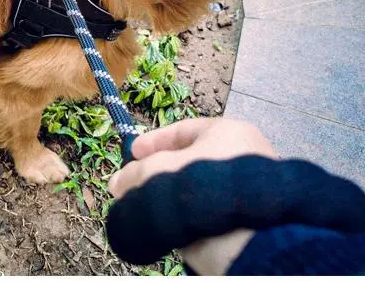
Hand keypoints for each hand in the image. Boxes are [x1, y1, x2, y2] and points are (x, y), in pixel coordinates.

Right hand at [107, 118, 277, 274]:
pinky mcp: (247, 213)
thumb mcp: (158, 170)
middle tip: (135, 180)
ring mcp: (247, 185)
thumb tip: (117, 182)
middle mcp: (245, 153)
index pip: (183, 130)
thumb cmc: (199, 186)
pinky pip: (209, 204)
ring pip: (198, 183)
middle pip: (190, 157)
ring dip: (170, 190)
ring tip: (146, 202)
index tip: (131, 153)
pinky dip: (187, 208)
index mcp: (229, 131)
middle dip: (158, 169)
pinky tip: (170, 217)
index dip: (153, 140)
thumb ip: (135, 172)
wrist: (242, 235)